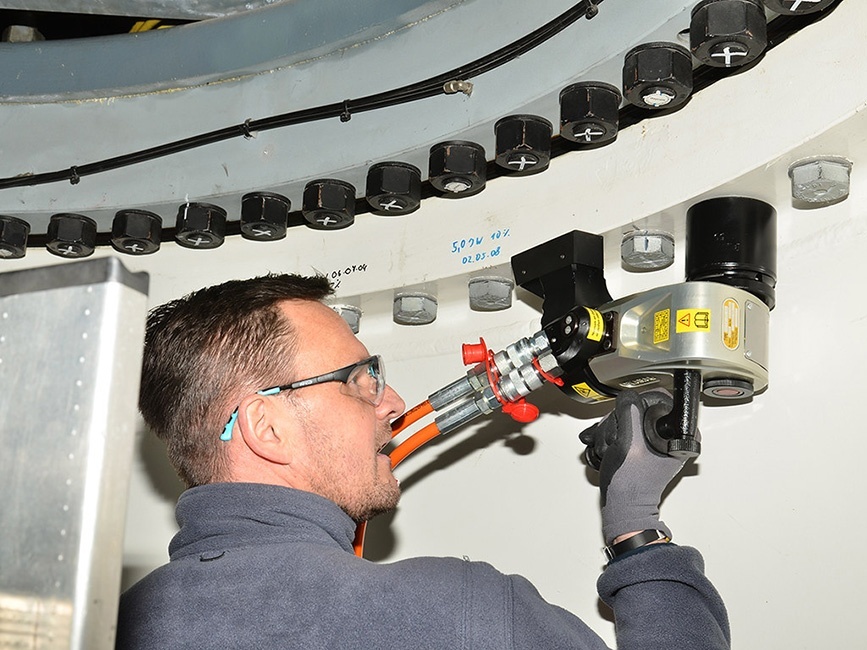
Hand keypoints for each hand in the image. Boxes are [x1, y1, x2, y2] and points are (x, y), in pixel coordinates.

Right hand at [579, 389, 694, 544]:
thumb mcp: (629, 443)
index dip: (637, 404)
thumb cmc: (630, 484)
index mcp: (677, 434)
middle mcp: (669, 437)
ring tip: (613, 448)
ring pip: (627, 418)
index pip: (659, 399)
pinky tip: (610, 449)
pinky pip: (622, 430)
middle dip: (619, 422)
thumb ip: (631, 413)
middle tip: (618, 440)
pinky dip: (611, 438)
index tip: (626, 418)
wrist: (622, 506)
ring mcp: (654, 443)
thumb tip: (629, 397)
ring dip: (612, 431)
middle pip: (638, 408)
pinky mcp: (641, 448)